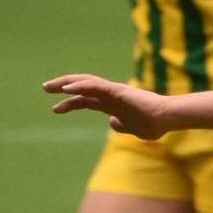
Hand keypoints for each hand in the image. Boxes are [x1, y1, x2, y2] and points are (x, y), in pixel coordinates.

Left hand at [44, 73, 169, 138]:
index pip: (86, 100)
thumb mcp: (133, 129)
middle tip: (45, 88)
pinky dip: (79, 85)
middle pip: (81, 88)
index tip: (55, 108)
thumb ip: (121, 126)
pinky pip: (94, 85)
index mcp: (112, 104)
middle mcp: (110, 95)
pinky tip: (67, 89)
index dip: (70, 103)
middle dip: (62, 87)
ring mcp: (112, 90)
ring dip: (66, 83)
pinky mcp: (116, 89)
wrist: (166, 119)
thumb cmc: (154, 124)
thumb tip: (111, 123)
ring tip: (50, 86)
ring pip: (84, 82)